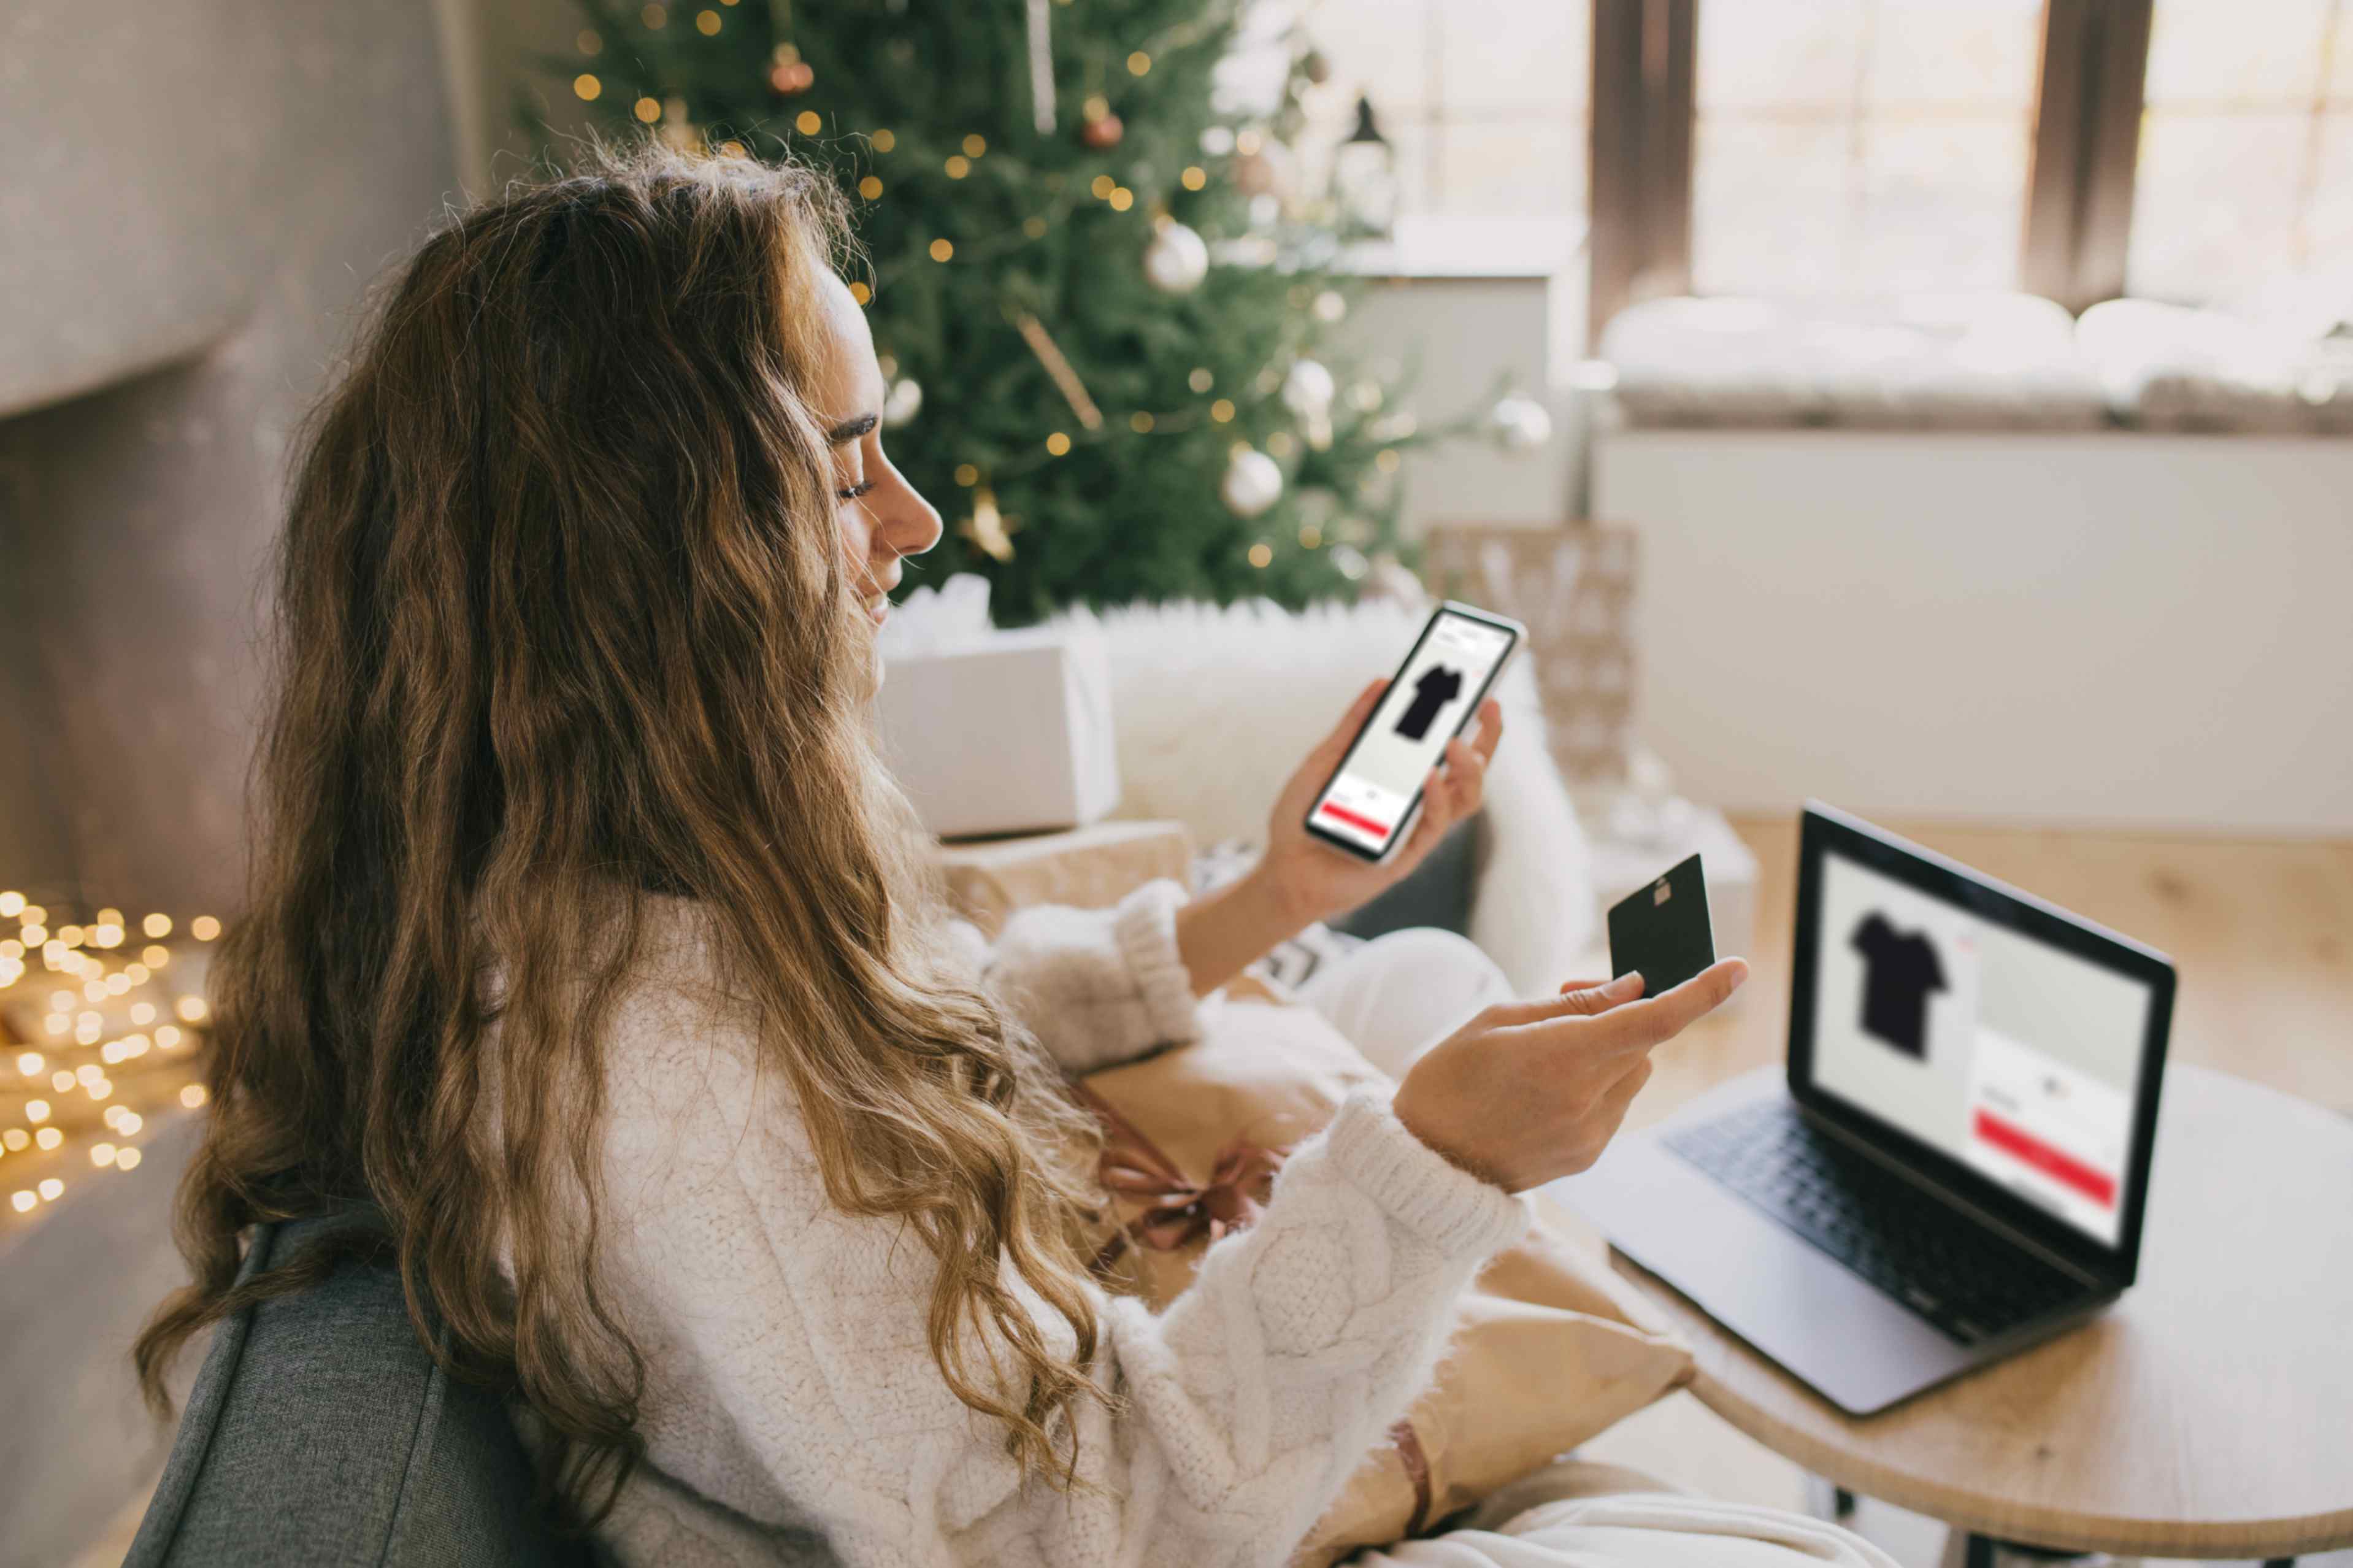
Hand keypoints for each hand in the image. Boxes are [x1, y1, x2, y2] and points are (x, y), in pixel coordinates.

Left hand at [1257, 677, 1503, 927]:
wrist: (1284, 866)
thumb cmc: (1304, 816)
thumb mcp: (1326, 759)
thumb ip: (1355, 725)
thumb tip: (1382, 684)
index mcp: (1404, 777)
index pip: (1448, 746)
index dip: (1470, 720)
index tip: (1479, 688)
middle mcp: (1417, 801)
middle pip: (1470, 770)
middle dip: (1487, 738)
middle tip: (1488, 707)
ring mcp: (1416, 827)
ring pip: (1465, 798)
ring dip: (1469, 768)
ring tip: (1456, 744)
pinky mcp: (1407, 854)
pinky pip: (1433, 825)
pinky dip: (1435, 798)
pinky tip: (1428, 778)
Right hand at [1391, 959, 1749, 1192]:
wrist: (1421, 1164)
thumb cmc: (1447, 1079)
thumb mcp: (1496, 1022)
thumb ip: (1571, 1006)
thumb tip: (1632, 988)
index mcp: (1562, 1059)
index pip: (1652, 1020)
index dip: (1700, 992)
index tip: (1736, 969)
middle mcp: (1586, 1101)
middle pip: (1642, 1042)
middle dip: (1622, 1015)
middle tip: (1571, 999)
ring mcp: (1590, 1136)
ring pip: (1632, 1074)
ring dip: (1608, 1053)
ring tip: (1547, 1053)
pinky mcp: (1586, 1157)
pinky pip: (1613, 1104)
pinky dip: (1595, 1085)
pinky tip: (1543, 1090)